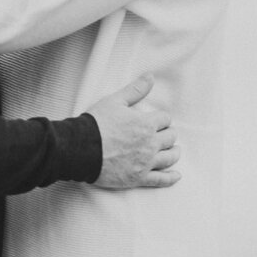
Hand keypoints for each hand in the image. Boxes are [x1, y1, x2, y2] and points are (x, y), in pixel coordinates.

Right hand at [85, 74, 179, 189]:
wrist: (80, 149)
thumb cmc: (96, 123)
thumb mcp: (115, 101)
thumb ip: (135, 90)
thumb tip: (150, 76)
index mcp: (146, 124)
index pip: (165, 119)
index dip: (161, 118)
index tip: (157, 120)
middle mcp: (150, 144)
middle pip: (170, 138)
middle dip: (168, 134)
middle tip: (165, 134)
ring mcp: (145, 163)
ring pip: (169, 158)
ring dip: (174, 153)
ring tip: (174, 151)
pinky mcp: (138, 178)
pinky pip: (161, 180)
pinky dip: (171, 178)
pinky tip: (176, 175)